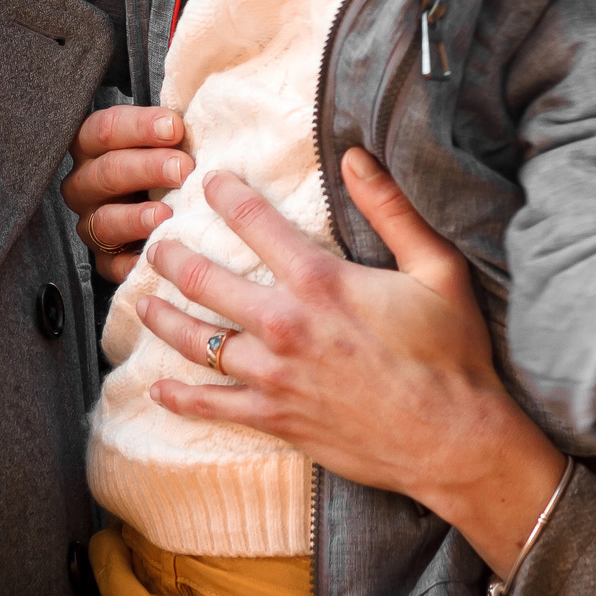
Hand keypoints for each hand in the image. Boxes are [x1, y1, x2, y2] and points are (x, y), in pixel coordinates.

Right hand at [60, 105, 192, 281]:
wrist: (166, 212)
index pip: (104, 129)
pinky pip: (113, 264)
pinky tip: (157, 253)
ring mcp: (92, 223)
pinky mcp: (105, 260)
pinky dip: (134, 261)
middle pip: (106, 172)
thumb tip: (204, 114)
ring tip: (166, 213)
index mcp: (93, 147)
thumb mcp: (167, 141)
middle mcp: (85, 184)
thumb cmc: (167, 166)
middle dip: (147, 167)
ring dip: (137, 216)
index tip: (175, 127)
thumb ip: (173, 128)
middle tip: (182, 167)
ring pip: (105, 218)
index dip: (139, 126)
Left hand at [133, 152, 568, 579]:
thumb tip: (357, 157)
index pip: (254, 223)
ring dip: (164, 319)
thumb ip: (392, 210)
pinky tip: (158, 389)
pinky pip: (213, 406)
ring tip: (143, 302)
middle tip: (155, 243)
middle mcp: (285, 325)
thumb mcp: (436, 268)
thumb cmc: (451, 351)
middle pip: (206, 282)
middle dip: (173, 257)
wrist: (453, 438)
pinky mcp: (277, 418)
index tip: (208, 181)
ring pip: (198, 342)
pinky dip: (180, 398)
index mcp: (319, 281)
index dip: (225, 195)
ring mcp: (275, 376)